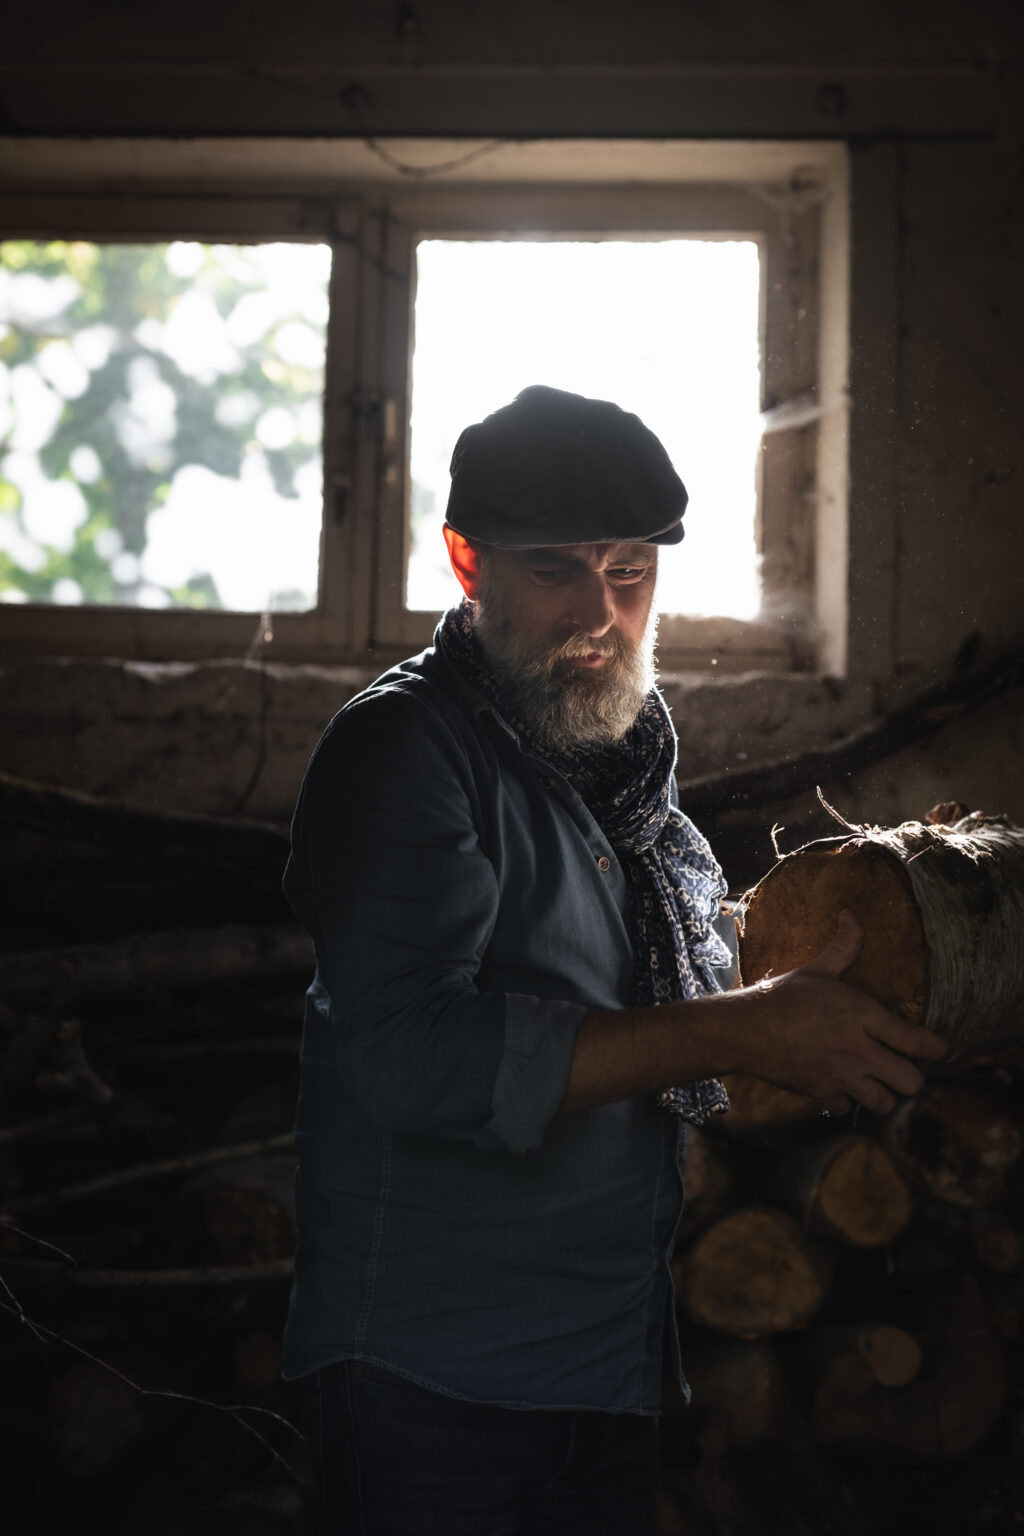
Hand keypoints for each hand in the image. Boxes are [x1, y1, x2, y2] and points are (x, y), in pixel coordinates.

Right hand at [731, 909, 948, 1115]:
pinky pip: (846, 1107)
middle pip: (911, 1080)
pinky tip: (839, 1086)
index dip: (939, 1048)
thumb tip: (851, 915)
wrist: (744, 1030)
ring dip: (884, 1094)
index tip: (944, 1049)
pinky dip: (845, 1100)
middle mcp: (859, 1050)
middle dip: (913, 1077)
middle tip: (903, 1067)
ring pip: (884, 1102)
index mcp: (863, 1015)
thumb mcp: (816, 969)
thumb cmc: (782, 996)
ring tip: (877, 1082)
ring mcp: (841, 1075)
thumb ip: (843, 947)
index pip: (917, 1041)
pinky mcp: (821, 1093)